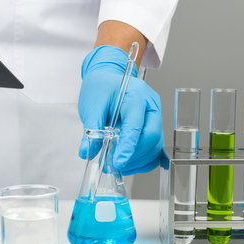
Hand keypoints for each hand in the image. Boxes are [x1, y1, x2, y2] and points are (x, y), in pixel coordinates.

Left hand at [78, 45, 164, 174]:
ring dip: (138, 161)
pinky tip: (129, 163)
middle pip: (152, 137)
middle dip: (134, 155)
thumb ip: (92, 128)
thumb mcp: (92, 104)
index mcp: (137, 96)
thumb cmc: (102, 87)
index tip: (118, 162)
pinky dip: (143, 160)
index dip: (128, 147)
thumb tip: (87, 151)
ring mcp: (155, 117)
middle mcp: (151, 106)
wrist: (107, 78)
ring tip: (118, 165)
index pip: (136, 126)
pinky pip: (155, 149)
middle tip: (115, 164)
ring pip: (156, 146)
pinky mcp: (154, 127)